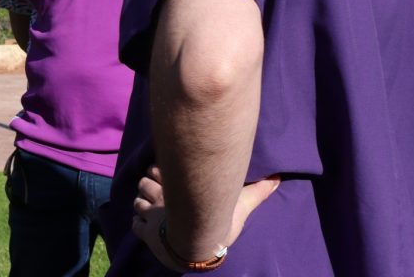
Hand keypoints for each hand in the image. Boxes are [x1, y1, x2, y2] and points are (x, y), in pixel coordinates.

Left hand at [131, 165, 278, 268]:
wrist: (198, 246)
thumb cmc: (218, 222)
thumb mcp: (240, 204)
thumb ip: (256, 191)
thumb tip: (278, 178)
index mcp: (178, 185)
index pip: (156, 168)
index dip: (160, 172)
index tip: (167, 177)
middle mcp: (160, 196)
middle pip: (143, 182)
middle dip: (149, 187)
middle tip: (161, 196)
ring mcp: (151, 215)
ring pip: (137, 202)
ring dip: (143, 204)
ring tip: (153, 210)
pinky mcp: (145, 233)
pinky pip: (135, 224)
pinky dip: (139, 224)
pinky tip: (148, 226)